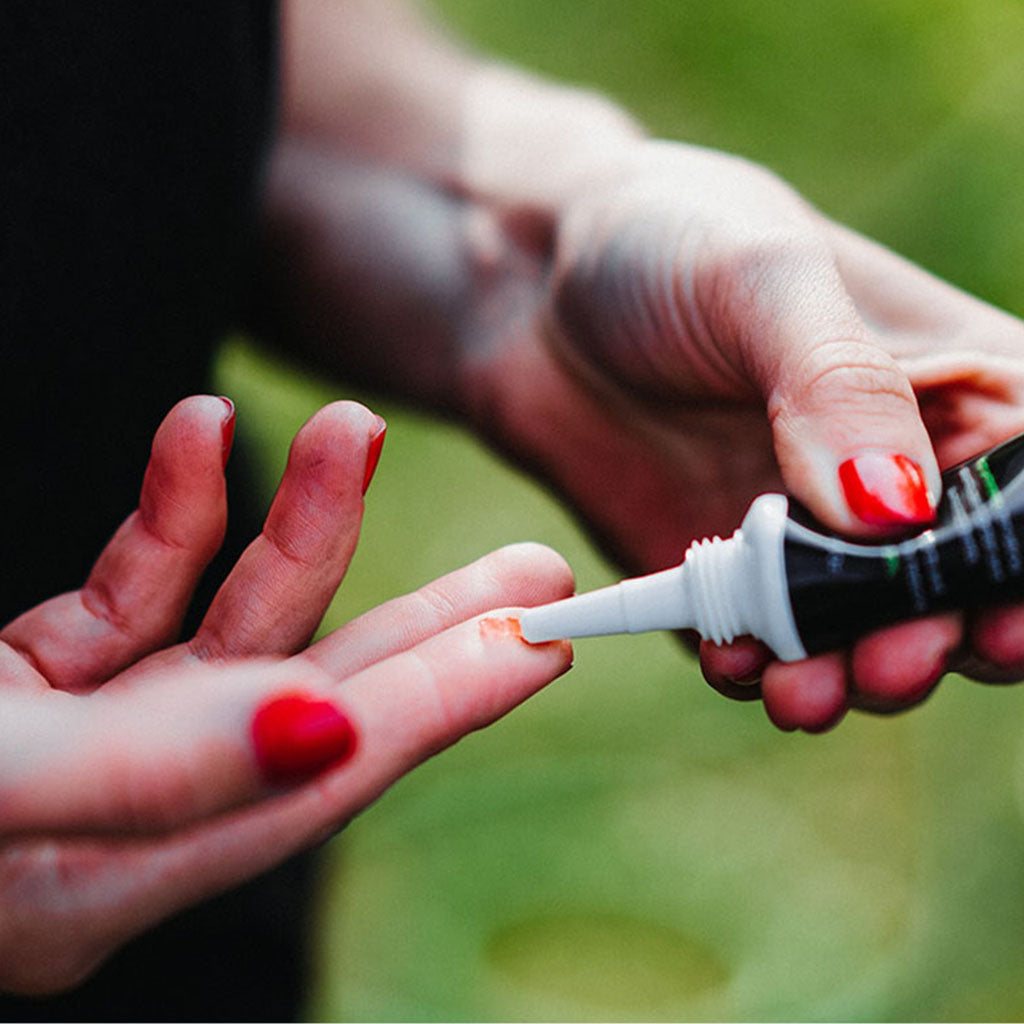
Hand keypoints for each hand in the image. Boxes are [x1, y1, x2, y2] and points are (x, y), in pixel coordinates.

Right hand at [0, 395, 571, 993]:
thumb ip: (156, 777)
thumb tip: (332, 741)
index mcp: (126, 866)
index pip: (326, 774)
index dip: (444, 702)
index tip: (544, 636)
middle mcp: (129, 807)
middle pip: (320, 706)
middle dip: (432, 631)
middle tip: (539, 572)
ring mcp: (92, 733)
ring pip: (237, 624)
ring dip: (300, 523)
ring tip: (365, 429)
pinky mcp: (41, 675)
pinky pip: (134, 585)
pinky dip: (173, 512)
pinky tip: (206, 435)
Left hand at [455, 139, 1023, 731]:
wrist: (534, 288)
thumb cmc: (664, 242)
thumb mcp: (760, 277)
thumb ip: (837, 382)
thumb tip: (895, 509)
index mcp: (956, 389)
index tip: (1003, 616)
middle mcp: (891, 476)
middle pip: (960, 587)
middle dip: (941, 638)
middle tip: (894, 659)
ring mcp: (807, 536)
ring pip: (864, 636)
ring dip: (850, 675)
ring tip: (806, 687)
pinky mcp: (725, 575)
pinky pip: (760, 646)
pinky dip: (757, 668)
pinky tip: (734, 662)